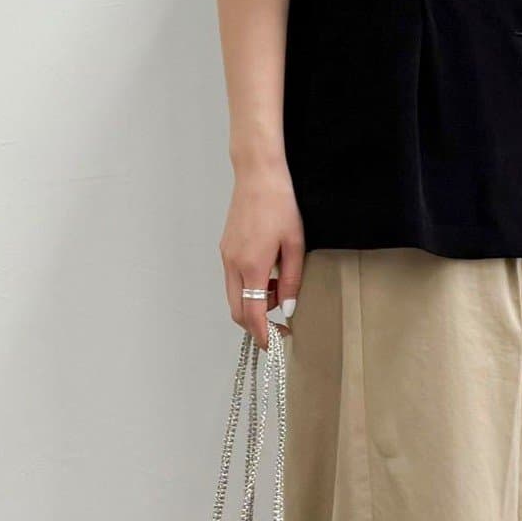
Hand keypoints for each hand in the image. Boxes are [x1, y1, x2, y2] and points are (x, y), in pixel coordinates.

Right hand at [221, 159, 303, 347]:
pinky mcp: (225, 249)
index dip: (262, 334)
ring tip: (278, 290)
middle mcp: (233, 264)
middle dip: (256, 324)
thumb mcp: (296, 244)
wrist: (258, 176)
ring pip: (234, 296)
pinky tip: (268, 276)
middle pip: (237, 310)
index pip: (251, 313)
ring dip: (254, 304)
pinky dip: (249, 288)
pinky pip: (233, 280)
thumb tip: (286, 308)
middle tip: (279, 326)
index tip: (274, 345)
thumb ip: (292, 280)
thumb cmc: (280, 205)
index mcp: (252, 266)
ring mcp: (226, 256)